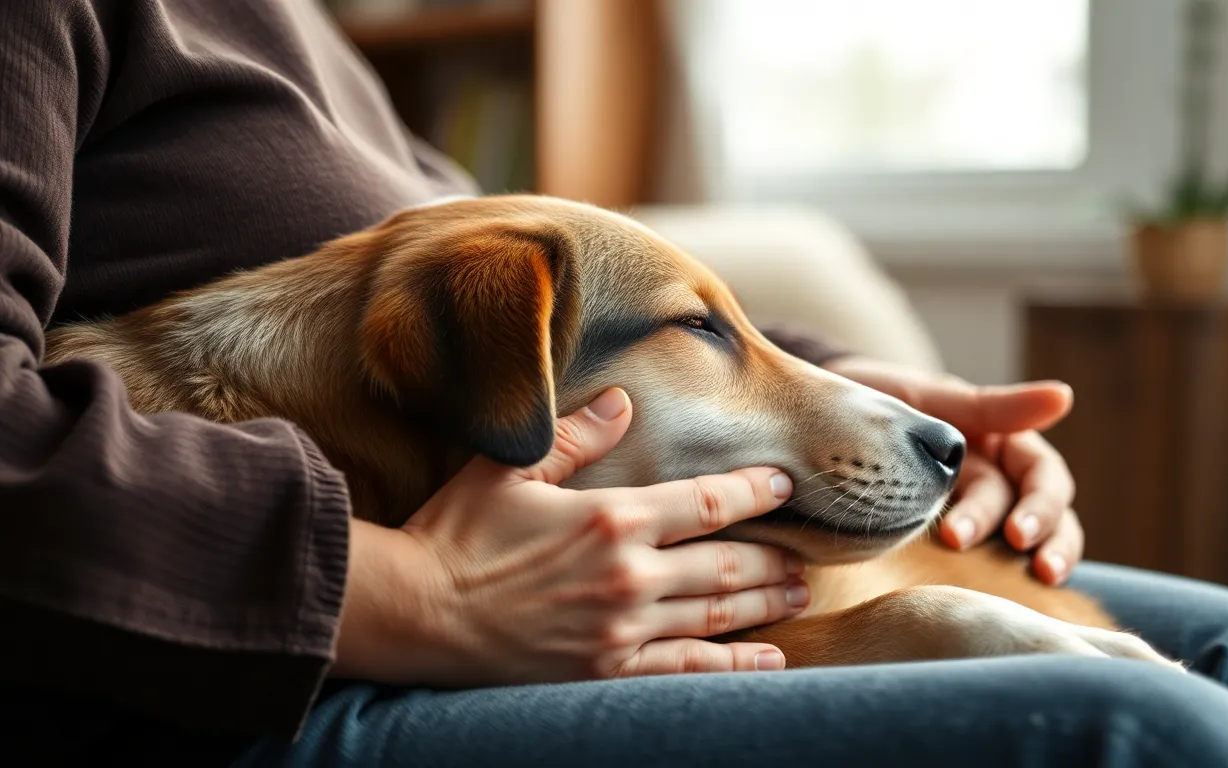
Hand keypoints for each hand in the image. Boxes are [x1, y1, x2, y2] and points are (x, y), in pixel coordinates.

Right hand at [333, 387, 808, 687]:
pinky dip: (733, 665)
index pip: (708, 501)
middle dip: (776, 556)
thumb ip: (575, 435)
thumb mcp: (511, 470)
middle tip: (811, 552)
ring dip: (767, 603)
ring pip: (717, 613)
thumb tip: (624, 399)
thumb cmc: (456, 534)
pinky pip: (687, 671)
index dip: (755, 491)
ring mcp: (621, 630)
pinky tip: (769, 659)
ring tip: (802, 593)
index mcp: (611, 518)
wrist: (413, 613)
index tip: (786, 483)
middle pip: (728, 562)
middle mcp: (629, 575)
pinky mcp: (606, 672)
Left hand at [823, 357, 1082, 584]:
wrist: (817, 418)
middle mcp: (995, 478)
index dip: (1040, 506)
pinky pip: (978, 561)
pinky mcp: (943, 535)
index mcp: (999, 443)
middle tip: (1009, 551)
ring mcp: (972, 508)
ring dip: (1030, 559)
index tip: (1016, 534)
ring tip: (1028, 585)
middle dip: (1032, 534)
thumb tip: (1065, 396)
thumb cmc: (881, 398)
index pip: (1044, 477)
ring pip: (1024, 540)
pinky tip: (982, 603)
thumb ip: (992, 406)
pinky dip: (991, 579)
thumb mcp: (932, 399)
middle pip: (1041, 513)